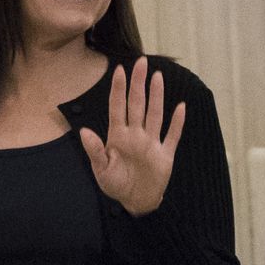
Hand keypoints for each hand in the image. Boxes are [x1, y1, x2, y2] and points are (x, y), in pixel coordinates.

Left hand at [79, 57, 186, 216]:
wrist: (135, 202)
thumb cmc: (115, 185)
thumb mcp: (102, 170)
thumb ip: (95, 150)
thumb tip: (84, 131)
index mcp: (118, 136)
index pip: (118, 107)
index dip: (118, 88)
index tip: (119, 69)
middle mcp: (135, 135)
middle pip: (137, 104)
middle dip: (138, 83)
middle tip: (141, 62)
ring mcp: (151, 143)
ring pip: (155, 114)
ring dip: (157, 96)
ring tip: (158, 76)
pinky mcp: (165, 155)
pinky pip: (172, 135)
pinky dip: (177, 122)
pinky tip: (180, 106)